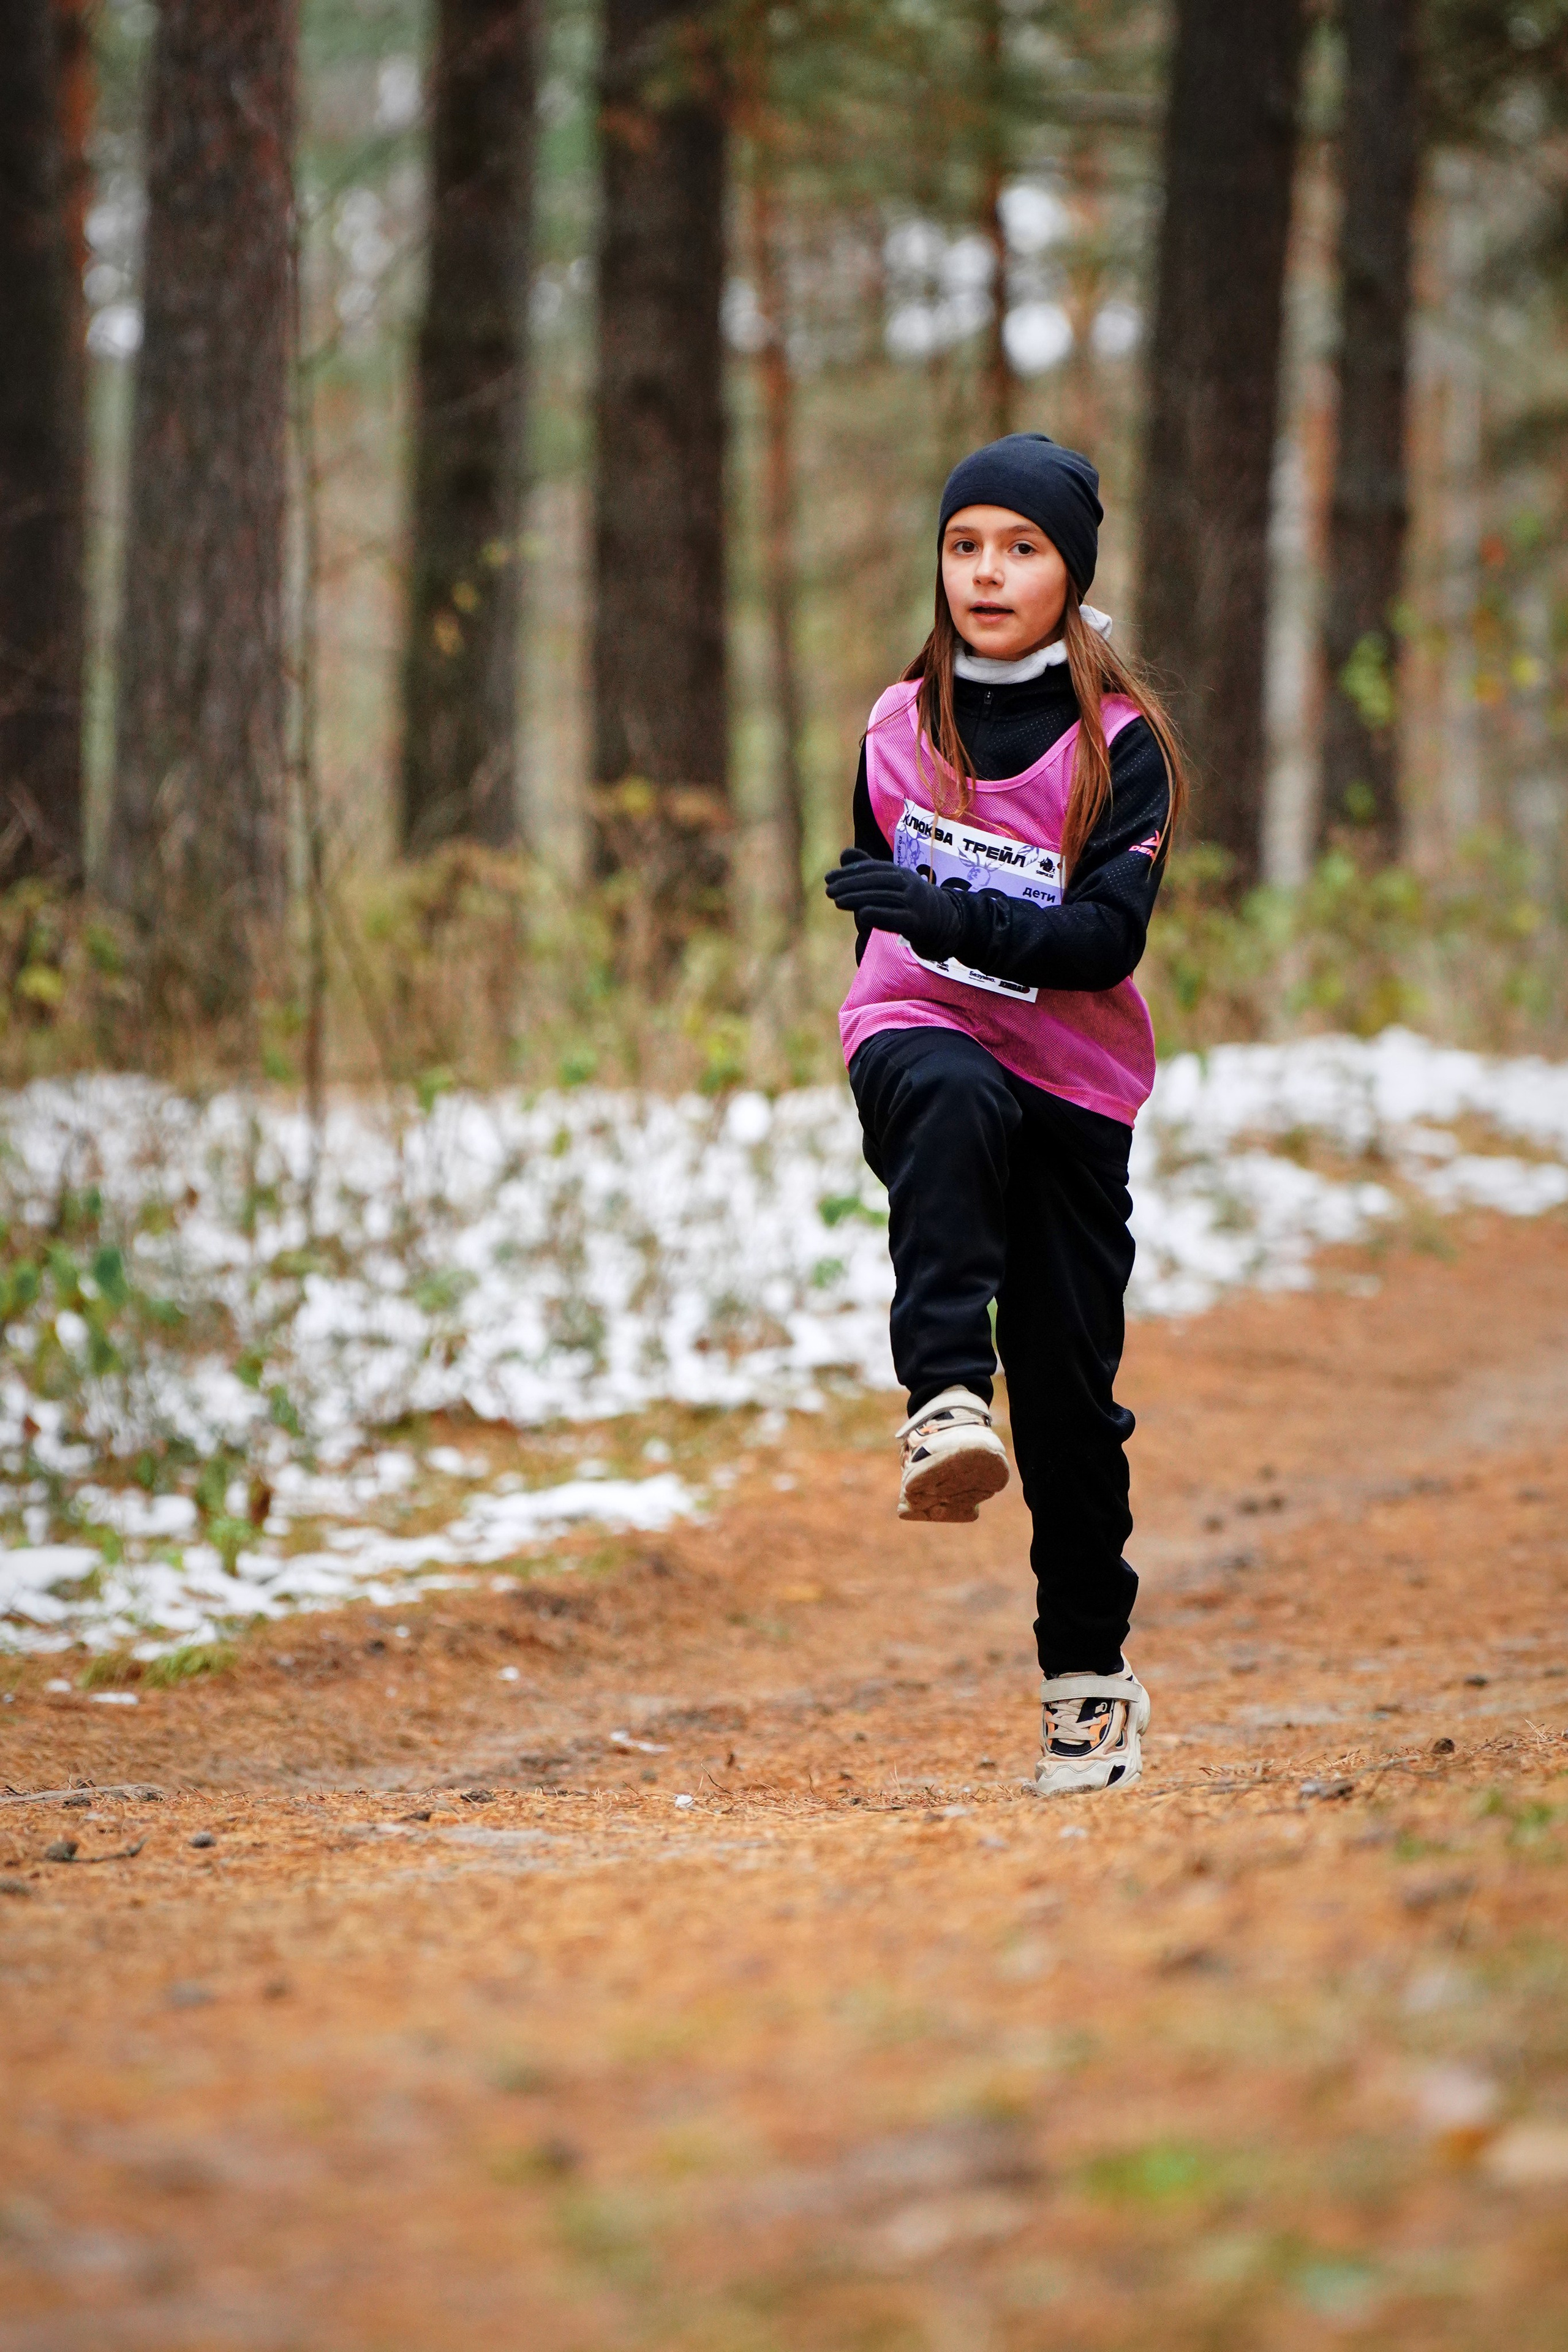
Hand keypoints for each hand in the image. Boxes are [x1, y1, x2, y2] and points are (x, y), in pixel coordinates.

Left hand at [823, 847, 963, 961]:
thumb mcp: (892, 886)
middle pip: (877, 881)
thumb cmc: (912, 905)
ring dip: (858, 898)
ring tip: (837, 901)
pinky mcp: (918, 923)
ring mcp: (915, 903)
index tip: (829, 878)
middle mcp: (909, 884)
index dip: (850, 872)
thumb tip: (844, 854)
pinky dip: (879, 914)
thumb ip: (869, 871)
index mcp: (901, 873)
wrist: (947, 926)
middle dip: (850, 884)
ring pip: (884, 897)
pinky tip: (862, 915)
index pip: (873, 868)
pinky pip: (897, 917)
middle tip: (829, 890)